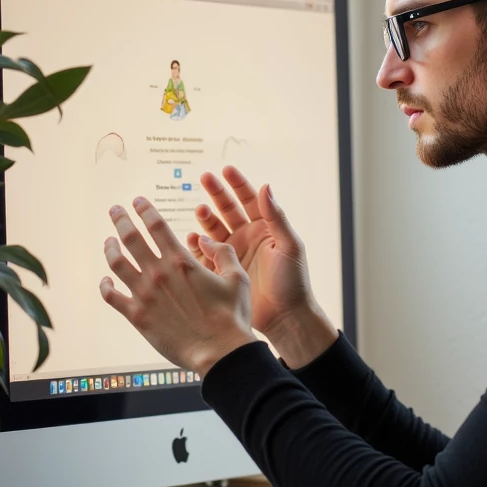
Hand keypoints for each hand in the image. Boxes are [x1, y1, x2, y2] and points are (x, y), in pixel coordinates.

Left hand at [99, 197, 254, 376]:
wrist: (219, 352)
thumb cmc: (231, 317)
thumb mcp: (237, 279)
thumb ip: (223, 254)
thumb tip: (208, 239)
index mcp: (182, 261)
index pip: (156, 226)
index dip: (145, 210)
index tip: (138, 202)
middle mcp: (158, 273)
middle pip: (131, 238)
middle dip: (121, 220)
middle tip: (115, 210)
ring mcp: (144, 295)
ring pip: (116, 263)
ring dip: (110, 248)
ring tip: (108, 241)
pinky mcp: (137, 316)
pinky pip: (112, 296)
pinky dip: (105, 285)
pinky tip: (105, 280)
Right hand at [188, 166, 336, 366]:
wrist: (286, 317)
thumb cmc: (294, 282)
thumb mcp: (289, 246)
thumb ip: (276, 217)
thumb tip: (266, 186)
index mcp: (266, 229)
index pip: (250, 200)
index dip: (238, 184)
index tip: (225, 170)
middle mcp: (248, 238)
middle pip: (229, 209)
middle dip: (217, 193)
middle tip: (205, 178)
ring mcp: (234, 254)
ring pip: (215, 229)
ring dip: (206, 218)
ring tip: (200, 210)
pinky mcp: (223, 271)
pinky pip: (206, 254)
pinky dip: (198, 245)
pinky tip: (192, 237)